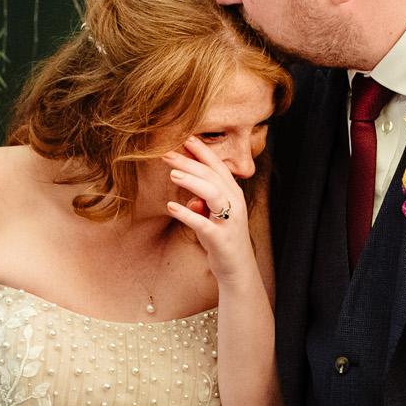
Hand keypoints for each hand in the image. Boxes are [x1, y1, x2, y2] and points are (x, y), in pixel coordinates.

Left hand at [164, 138, 255, 284]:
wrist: (237, 268)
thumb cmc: (222, 238)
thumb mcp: (211, 217)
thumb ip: (202, 203)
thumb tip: (190, 198)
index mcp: (233, 194)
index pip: (218, 167)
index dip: (203, 151)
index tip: (186, 138)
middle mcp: (235, 203)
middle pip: (212, 176)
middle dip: (190, 163)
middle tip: (168, 154)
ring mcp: (229, 220)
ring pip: (213, 193)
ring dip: (192, 182)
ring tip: (172, 174)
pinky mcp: (221, 238)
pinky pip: (203, 223)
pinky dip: (187, 214)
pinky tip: (171, 208)